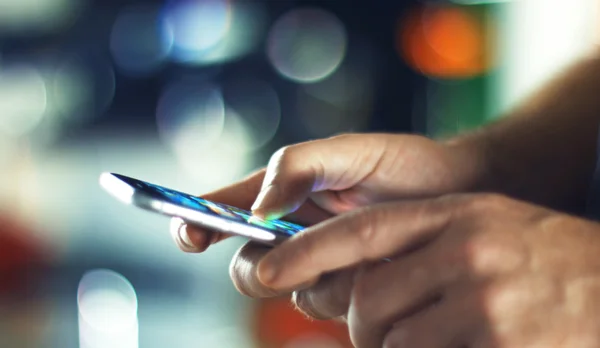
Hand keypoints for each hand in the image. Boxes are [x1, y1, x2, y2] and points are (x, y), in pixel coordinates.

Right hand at [171, 134, 477, 312]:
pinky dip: (343, 292)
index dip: (197, 223)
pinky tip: (375, 269)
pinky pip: (325, 305)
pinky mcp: (348, 290)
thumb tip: (258, 208)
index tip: (189, 237)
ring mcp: (320, 264)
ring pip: (287, 291)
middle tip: (282, 259)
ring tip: (359, 252)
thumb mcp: (349, 152)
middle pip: (246, 267)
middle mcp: (294, 233)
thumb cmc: (404, 165)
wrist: (459, 195)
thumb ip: (297, 167)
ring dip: (315, 277)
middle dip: (256, 269)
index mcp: (283, 194)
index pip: (225, 210)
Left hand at [256, 193, 599, 347]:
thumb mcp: (484, 228)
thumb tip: (352, 280)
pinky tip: (462, 344)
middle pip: (365, 300)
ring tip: (436, 338)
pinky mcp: (499, 345)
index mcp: (456, 215)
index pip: (360, 232)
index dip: (304, 252)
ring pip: (391, 342)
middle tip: (376, 330)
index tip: (262, 270)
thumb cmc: (544, 260)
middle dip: (359, 325)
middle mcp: (466, 251)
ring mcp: (485, 302)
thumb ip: (421, 244)